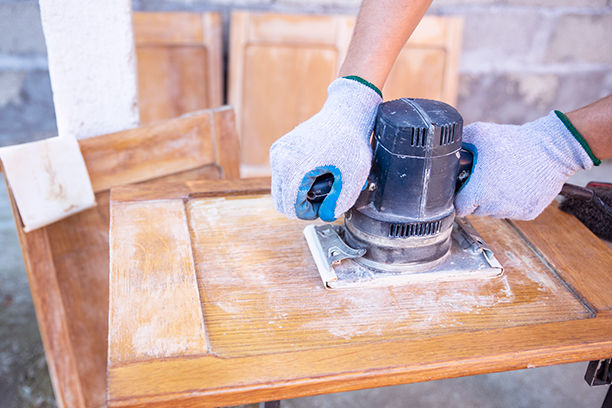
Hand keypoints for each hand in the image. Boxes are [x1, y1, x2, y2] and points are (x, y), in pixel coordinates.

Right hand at [270, 77, 381, 220]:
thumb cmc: (351, 141)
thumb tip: (327, 215)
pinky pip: (282, 177)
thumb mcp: (353, 177)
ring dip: (299, 194)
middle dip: (303, 206)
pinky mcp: (280, 148)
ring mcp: (278, 152)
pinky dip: (295, 182)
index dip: (311, 214)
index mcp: (294, 167)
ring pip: (280, 190)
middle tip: (325, 199)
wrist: (345, 112)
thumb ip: (340, 202)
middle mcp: (280, 159)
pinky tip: (316, 174)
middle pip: (281, 202)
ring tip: (323, 184)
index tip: (327, 205)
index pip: (292, 208)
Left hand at [455, 111, 595, 219]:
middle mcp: (495, 207)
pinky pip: (513, 211)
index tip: (463, 189)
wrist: (554, 149)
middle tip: (484, 178)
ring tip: (502, 178)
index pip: (459, 208)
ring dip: (494, 200)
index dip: (459, 197)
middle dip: (476, 197)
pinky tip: (517, 184)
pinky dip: (512, 201)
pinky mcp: (529, 213)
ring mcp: (513, 212)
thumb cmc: (516, 142)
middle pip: (476, 210)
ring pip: (494, 212)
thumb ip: (459, 142)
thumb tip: (448, 148)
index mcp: (479, 192)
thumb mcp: (480, 134)